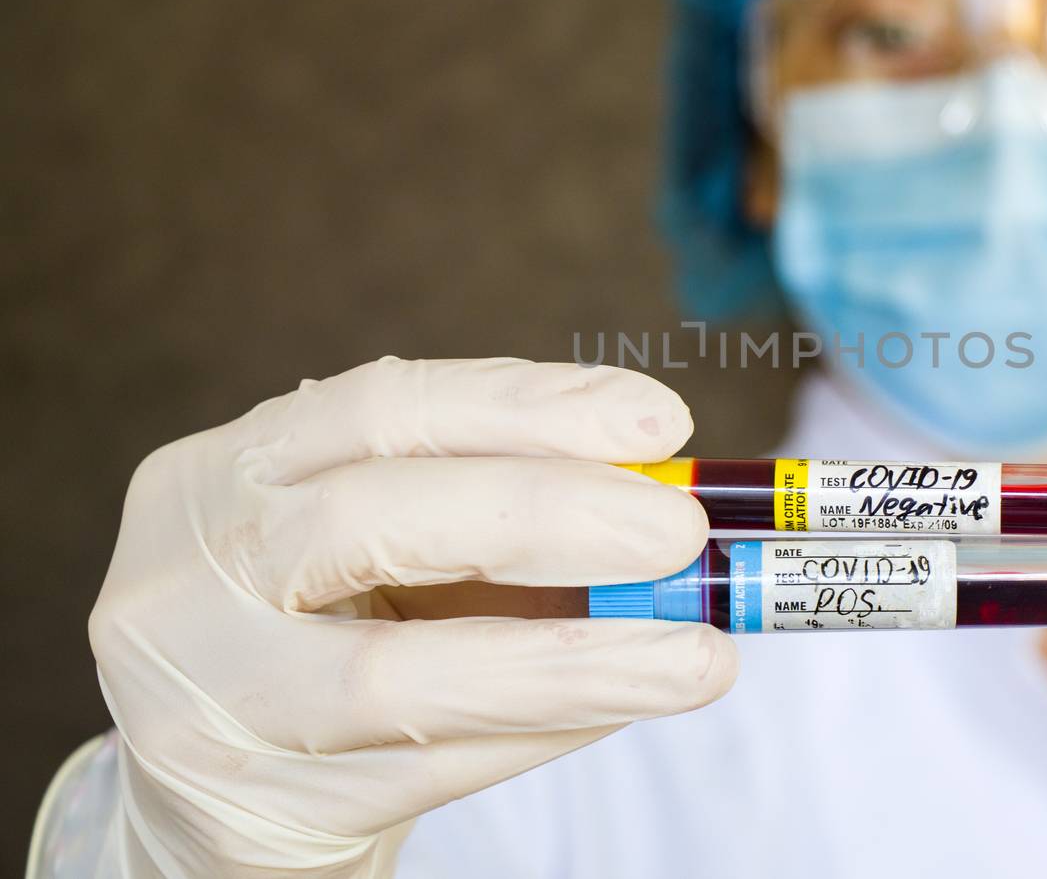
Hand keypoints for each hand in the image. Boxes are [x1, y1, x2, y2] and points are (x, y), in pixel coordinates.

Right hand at [89, 357, 737, 878]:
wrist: (223, 800)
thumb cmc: (336, 640)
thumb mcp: (392, 556)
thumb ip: (502, 519)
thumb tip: (669, 498)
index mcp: (224, 472)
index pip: (383, 408)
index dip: (528, 406)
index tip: (661, 423)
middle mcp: (185, 572)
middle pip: (371, 516)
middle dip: (550, 515)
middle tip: (679, 533)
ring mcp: (201, 697)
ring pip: (396, 675)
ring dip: (573, 662)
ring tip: (696, 657)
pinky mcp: (247, 805)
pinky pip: (424, 769)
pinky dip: (539, 732)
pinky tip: (620, 705)